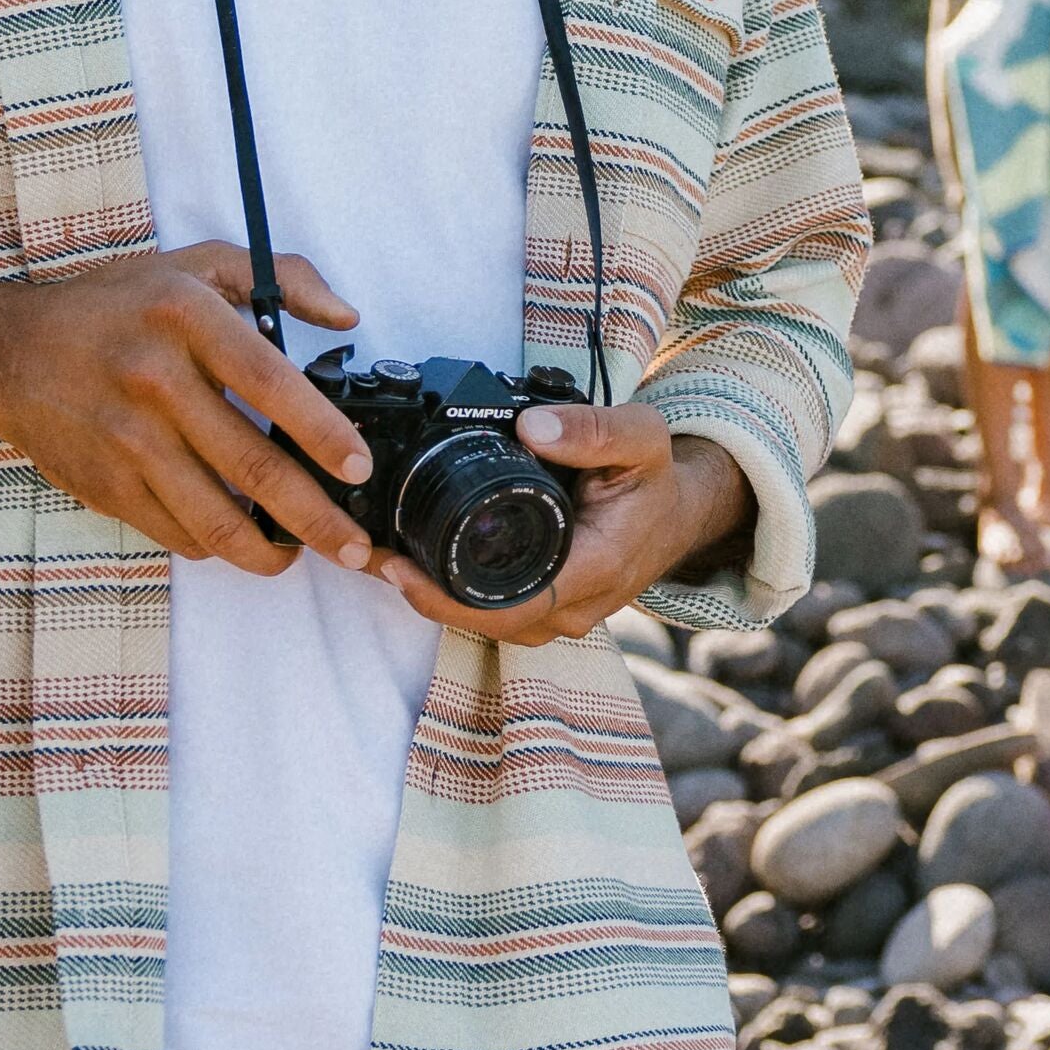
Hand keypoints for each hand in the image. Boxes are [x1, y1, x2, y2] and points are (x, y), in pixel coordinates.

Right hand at [0, 242, 375, 575]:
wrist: (7, 352)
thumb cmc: (114, 305)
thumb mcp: (194, 264)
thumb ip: (281, 278)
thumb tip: (347, 316)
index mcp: (186, 318)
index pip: (270, 381)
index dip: (322, 431)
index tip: (359, 466)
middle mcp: (155, 380)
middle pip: (252, 466)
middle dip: (316, 518)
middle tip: (355, 547)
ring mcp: (127, 441)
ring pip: (215, 518)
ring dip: (269, 551)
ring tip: (303, 555)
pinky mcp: (106, 486)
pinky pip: (175, 533)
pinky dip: (215, 546)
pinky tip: (241, 541)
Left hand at [373, 404, 749, 646]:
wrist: (678, 512)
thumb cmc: (654, 479)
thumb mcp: (640, 437)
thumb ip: (592, 428)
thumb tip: (531, 426)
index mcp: (595, 568)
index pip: (510, 604)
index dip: (448, 596)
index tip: (400, 567)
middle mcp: (575, 606)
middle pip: (487, 621)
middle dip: (424, 596)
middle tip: (371, 557)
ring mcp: (561, 614)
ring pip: (486, 622)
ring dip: (433, 597)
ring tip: (380, 558)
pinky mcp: (547, 609)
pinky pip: (494, 612)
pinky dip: (454, 593)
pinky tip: (416, 563)